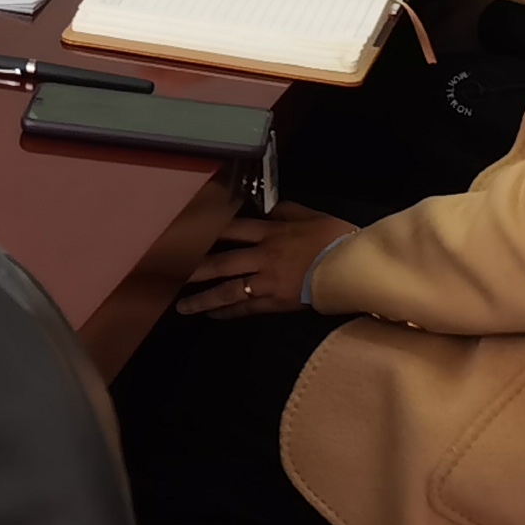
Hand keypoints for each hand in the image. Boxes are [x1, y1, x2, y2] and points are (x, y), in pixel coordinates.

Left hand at [179, 207, 359, 319]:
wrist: (354, 266)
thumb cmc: (336, 238)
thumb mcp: (310, 215)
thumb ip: (285, 211)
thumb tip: (267, 208)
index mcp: (270, 232)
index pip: (232, 230)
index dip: (207, 233)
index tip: (186, 235)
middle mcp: (262, 256)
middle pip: (221, 263)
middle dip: (194, 270)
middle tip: (170, 276)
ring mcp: (267, 281)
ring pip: (228, 291)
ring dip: (203, 299)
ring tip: (182, 307)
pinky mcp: (276, 302)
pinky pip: (245, 308)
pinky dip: (227, 313)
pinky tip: (212, 315)